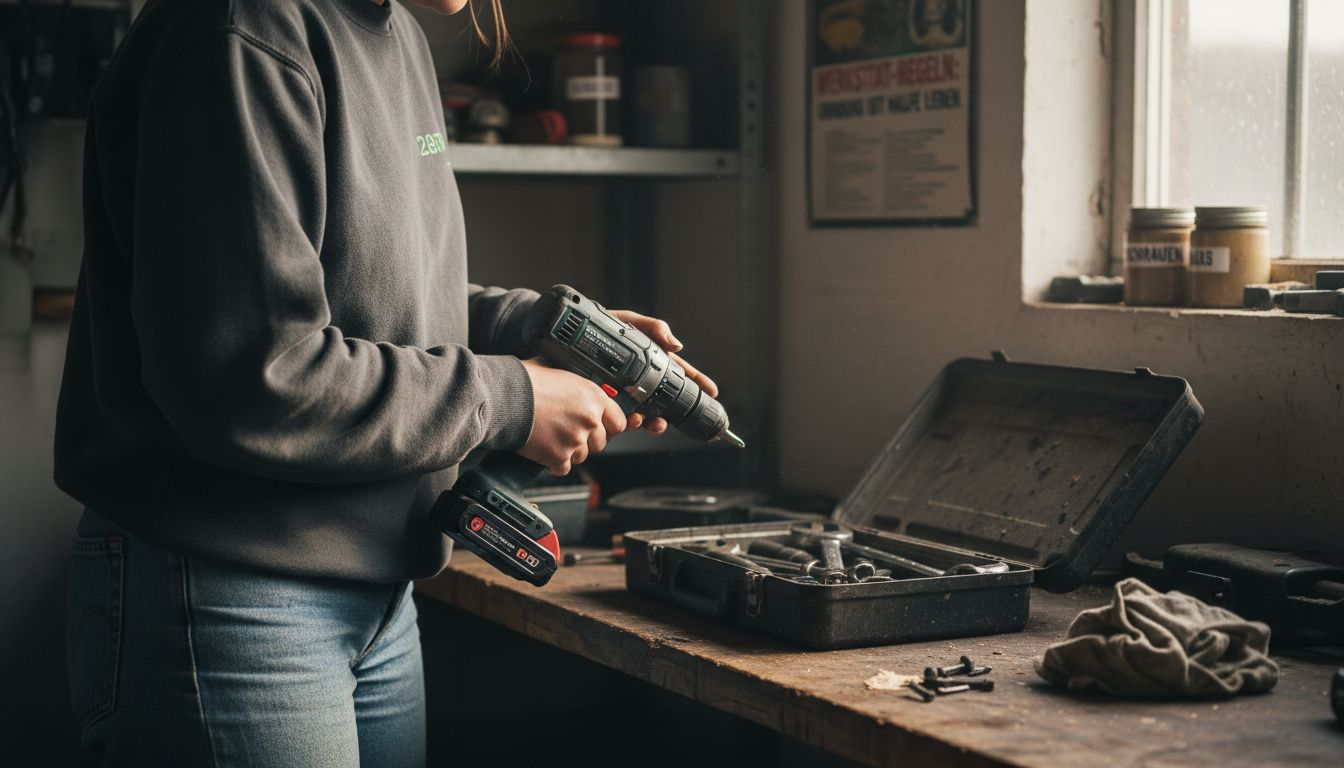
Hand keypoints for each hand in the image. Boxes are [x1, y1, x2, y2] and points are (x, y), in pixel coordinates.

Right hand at [518, 359, 626, 475]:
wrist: (502, 397)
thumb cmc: (524, 381)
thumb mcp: (557, 370)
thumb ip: (574, 384)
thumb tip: (576, 385)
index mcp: (593, 396)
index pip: (618, 421)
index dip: (608, 426)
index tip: (601, 428)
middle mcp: (588, 419)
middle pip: (600, 443)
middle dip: (585, 440)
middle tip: (566, 431)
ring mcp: (574, 440)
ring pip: (581, 457)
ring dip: (568, 451)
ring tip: (550, 437)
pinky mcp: (558, 456)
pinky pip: (563, 469)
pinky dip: (552, 463)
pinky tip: (542, 449)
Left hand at [607, 310, 718, 434]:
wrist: (564, 337)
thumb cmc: (596, 327)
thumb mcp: (626, 321)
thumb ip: (651, 327)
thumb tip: (677, 345)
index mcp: (649, 360)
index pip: (679, 372)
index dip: (696, 382)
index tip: (712, 391)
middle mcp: (639, 379)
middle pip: (664, 400)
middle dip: (670, 414)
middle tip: (666, 421)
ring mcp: (623, 391)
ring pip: (645, 413)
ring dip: (650, 422)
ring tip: (646, 421)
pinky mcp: (605, 400)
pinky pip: (621, 417)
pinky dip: (628, 422)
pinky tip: (628, 419)